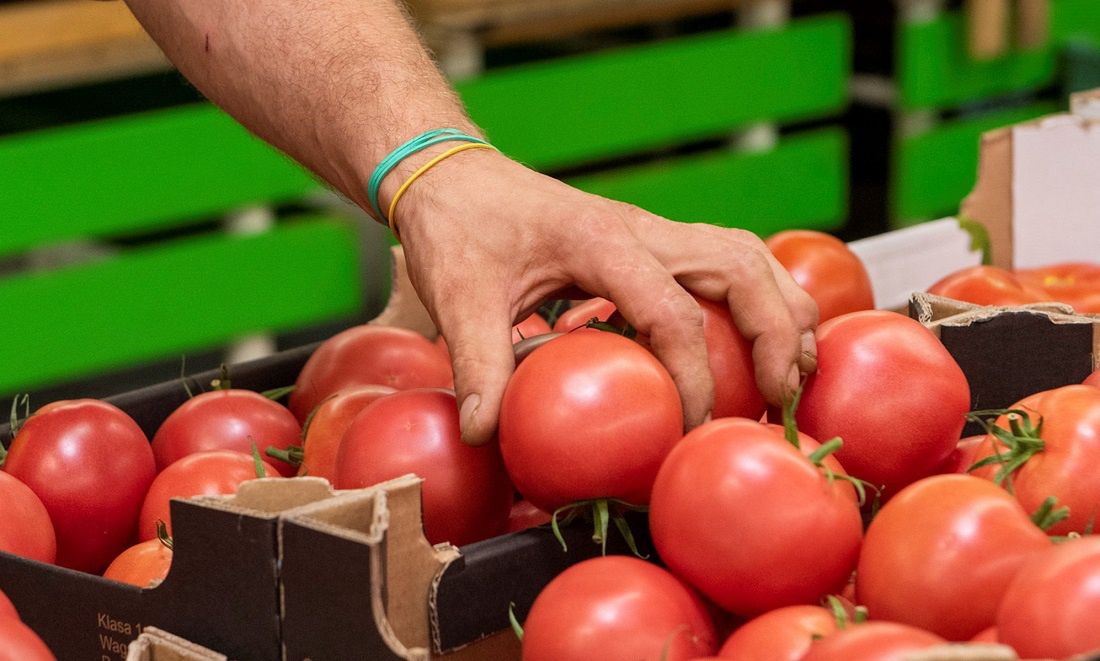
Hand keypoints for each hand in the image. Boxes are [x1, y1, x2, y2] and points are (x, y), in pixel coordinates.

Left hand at [392, 148, 818, 444]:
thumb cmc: (458, 225)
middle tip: (782, 397)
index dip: (694, 378)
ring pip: (748, 256)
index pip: (672, 313)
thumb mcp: (458, 296)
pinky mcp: (651, 241)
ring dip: (782, 309)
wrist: (453, 174)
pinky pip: (727, 259)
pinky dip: (759, 297)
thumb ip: (477, 363)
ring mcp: (653, 230)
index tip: (690, 429)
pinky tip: (761, 338)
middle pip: (742, 267)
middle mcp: (642, 229)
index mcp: (601, 241)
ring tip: (795, 371)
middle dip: (776, 334)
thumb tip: (486, 433)